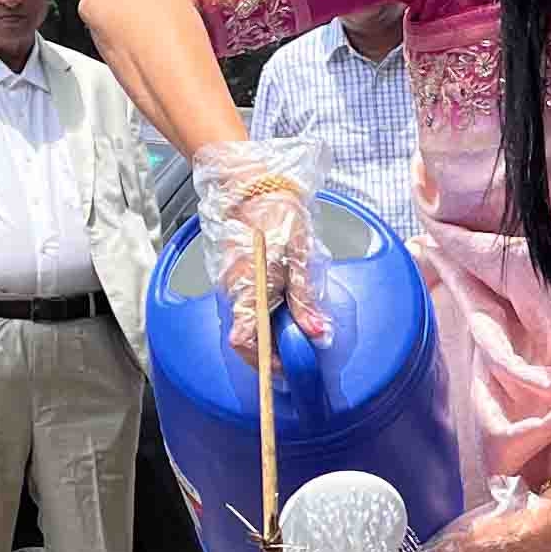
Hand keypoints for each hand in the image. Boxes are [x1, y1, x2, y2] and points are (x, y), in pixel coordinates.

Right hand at [193, 137, 334, 363]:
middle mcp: (234, 291)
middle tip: (298, 353)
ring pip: (246, 321)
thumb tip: (318, 334)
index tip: (289, 366)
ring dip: (268, 332)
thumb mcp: (301, 259)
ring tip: (295, 331)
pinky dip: (263, 315)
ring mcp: (232, 283)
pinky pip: (247, 304)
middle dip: (270, 351)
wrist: (253, 185)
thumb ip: (306, 301)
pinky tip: (283, 309)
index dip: (265, 362)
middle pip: (246, 337)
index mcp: (249, 290)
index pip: (245, 343)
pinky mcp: (235, 274)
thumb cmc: (278, 216)